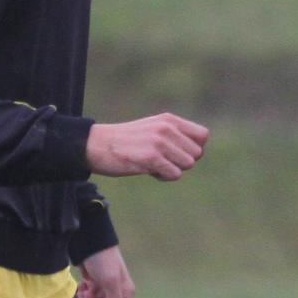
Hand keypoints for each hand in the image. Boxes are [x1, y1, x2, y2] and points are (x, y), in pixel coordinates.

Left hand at [77, 245, 133, 297]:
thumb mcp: (110, 283)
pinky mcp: (94, 284)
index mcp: (126, 295)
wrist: (89, 239)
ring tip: (83, 289)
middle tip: (86, 296)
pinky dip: (83, 294)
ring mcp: (105, 289)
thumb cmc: (102, 260)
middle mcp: (117, 294)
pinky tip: (82, 285)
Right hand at [87, 112, 207, 180]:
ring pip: (187, 165)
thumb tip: (198, 152)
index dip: (194, 149)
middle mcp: (167, 128)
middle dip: (182, 162)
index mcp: (169, 120)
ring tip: (153, 165)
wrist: (95, 145)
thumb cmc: (124, 142)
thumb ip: (173, 135)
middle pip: (196, 154)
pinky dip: (163, 177)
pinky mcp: (151, 157)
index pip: (203, 136)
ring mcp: (159, 142)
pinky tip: (147, 170)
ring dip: (172, 170)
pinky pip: (175, 174)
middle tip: (161, 161)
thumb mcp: (151, 129)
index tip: (177, 154)